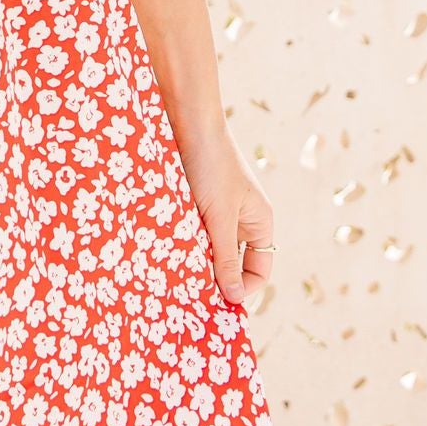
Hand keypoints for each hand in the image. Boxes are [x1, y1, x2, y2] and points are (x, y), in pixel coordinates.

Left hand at [175, 126, 275, 309]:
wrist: (188, 122)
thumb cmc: (211, 166)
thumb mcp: (219, 217)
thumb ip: (226, 258)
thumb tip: (236, 298)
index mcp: (260, 223)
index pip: (259, 270)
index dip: (242, 289)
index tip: (216, 304)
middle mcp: (243, 220)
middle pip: (233, 263)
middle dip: (215, 278)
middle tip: (191, 296)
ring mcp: (219, 211)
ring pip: (210, 250)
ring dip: (196, 261)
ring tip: (176, 273)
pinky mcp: (197, 204)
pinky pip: (194, 234)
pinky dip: (183, 244)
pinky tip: (166, 251)